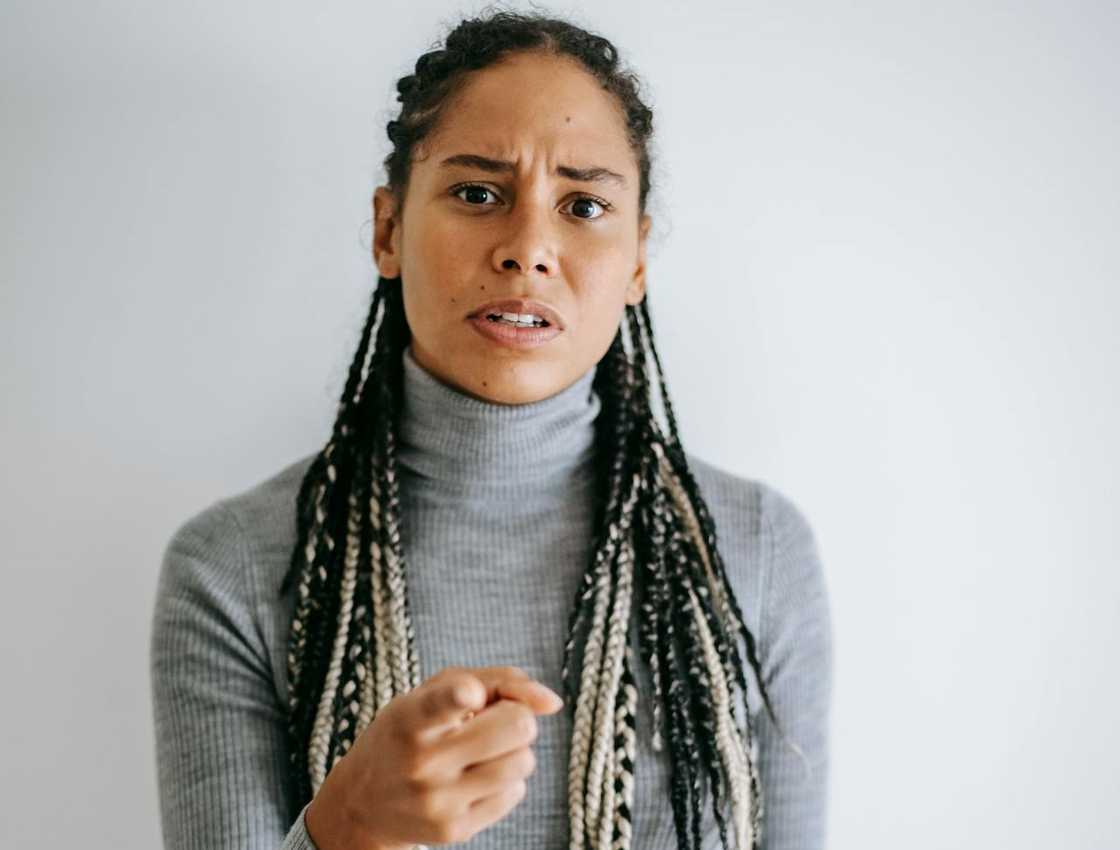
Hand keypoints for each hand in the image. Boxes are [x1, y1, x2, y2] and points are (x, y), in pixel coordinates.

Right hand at [305, 665, 563, 849]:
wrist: (363, 802)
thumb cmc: (411, 731)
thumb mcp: (435, 690)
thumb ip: (498, 681)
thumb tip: (552, 703)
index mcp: (410, 718)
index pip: (439, 704)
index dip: (460, 695)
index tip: (470, 694)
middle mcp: (421, 762)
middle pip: (515, 726)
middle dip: (517, 716)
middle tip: (494, 719)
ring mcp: (438, 801)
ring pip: (523, 761)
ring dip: (514, 750)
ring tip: (482, 751)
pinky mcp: (454, 831)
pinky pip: (514, 793)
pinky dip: (506, 781)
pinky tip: (475, 778)